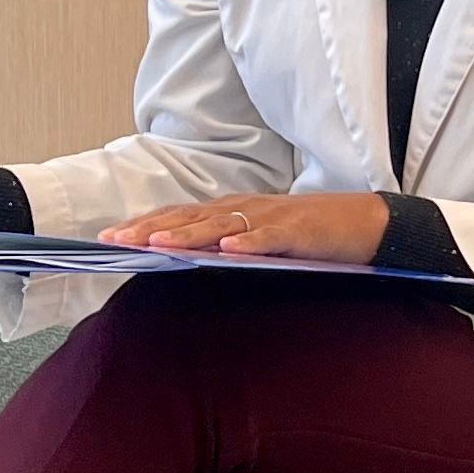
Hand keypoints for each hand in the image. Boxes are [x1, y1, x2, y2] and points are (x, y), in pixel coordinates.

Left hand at [104, 191, 385, 264]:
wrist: (364, 223)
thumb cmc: (308, 235)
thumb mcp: (258, 239)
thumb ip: (223, 246)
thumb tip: (182, 263)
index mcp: (232, 211)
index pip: (179, 214)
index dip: (144, 223)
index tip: (109, 237)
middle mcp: (245, 209)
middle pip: (190, 216)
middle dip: (150, 227)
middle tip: (115, 240)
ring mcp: (271, 218)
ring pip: (221, 224)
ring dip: (187, 233)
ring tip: (156, 242)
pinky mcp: (298, 231)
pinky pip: (269, 237)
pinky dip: (248, 242)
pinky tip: (228, 250)